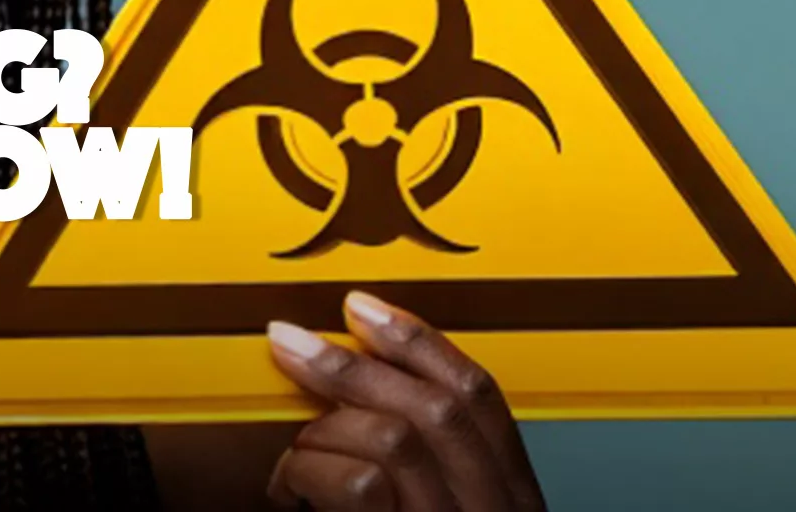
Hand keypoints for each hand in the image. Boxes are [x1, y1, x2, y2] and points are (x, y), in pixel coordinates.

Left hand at [265, 292, 545, 510]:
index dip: (419, 341)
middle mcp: (494, 511)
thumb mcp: (433, 503)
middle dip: (355, 367)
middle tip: (290, 342)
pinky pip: (358, 485)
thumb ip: (421, 454)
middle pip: (438, 409)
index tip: (361, 305)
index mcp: (508, 495)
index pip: (481, 396)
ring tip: (295, 456)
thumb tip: (355, 386)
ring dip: (326, 433)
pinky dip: (307, 474)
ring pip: (396, 440)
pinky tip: (287, 490)